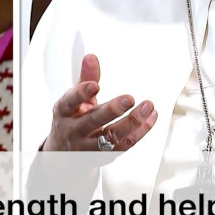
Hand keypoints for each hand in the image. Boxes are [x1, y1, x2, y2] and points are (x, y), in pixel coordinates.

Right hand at [42, 54, 156, 153]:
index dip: (81, 93)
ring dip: (132, 122)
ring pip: (111, 137)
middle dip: (111, 110)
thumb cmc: (71, 121)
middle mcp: (74, 130)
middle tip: (128, 98)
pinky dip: (140, 131)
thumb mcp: (73, 100)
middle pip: (92, 121)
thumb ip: (85, 79)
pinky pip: (124, 145)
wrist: (64, 154)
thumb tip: (91, 57)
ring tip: (147, 106)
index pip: (70, 102)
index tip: (95, 85)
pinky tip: (150, 118)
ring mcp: (89, 146)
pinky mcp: (105, 156)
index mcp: (64, 112)